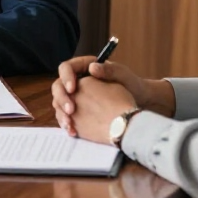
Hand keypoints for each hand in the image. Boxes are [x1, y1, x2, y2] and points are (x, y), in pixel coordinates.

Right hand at [51, 57, 174, 135]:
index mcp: (84, 68)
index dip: (66, 77)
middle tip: (71, 110)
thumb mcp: (122, 75)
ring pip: (59, 103)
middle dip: (62, 98)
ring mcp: (76, 97)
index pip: (66, 68)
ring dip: (61, 113)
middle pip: (59, 86)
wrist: (138, 104)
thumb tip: (92, 67)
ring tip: (70, 124)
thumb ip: (109, 70)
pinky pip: (66, 116)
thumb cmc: (132, 85)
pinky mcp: (78, 111)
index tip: (73, 88)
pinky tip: (72, 130)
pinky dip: (67, 123)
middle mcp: (77, 81)